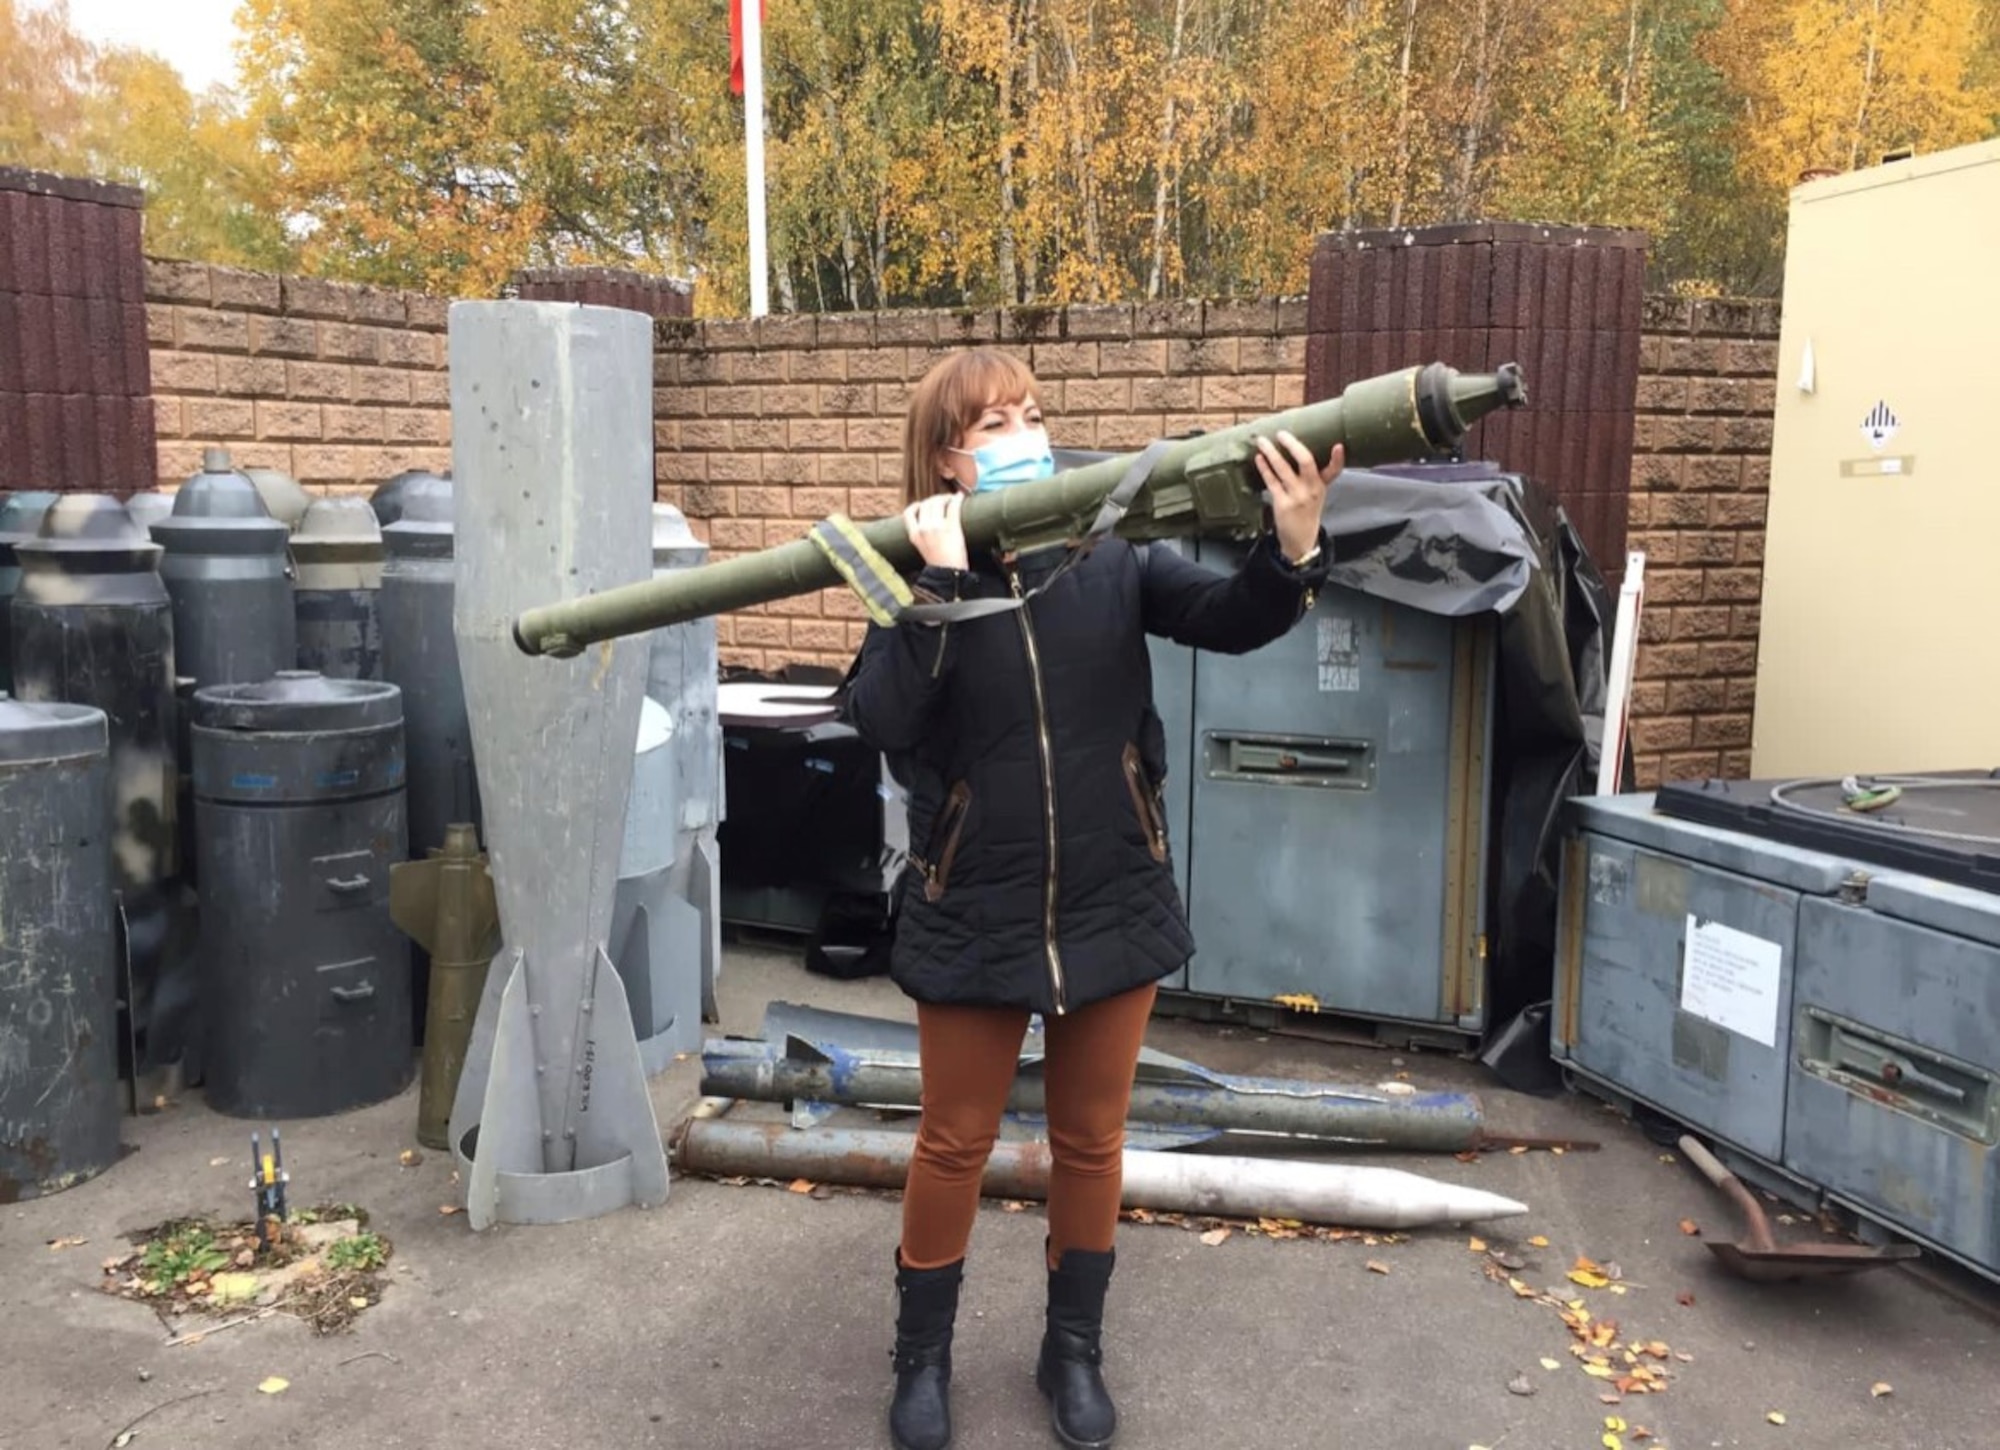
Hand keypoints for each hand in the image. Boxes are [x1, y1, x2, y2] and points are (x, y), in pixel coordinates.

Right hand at [902, 491, 968, 570]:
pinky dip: (957, 499)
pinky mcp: (952, 527)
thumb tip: (928, 522)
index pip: (908, 513)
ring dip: (945, 497)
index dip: (917, 505)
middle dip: (934, 499)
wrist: (949, 574)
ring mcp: (937, 527)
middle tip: (943, 500)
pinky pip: (953, 506)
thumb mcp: (923, 548)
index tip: (923, 505)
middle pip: (925, 504)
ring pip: (938, 502)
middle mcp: (924, 529)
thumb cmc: (939, 564)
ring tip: (952, 498)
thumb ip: (922, 534)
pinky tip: (960, 497)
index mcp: (914, 535)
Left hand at [1254, 432, 1340, 563]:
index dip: (1338, 459)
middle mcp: (1311, 490)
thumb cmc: (1306, 512)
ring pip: (1283, 469)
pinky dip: (1264, 468)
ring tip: (1261, 441)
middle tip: (1281, 433)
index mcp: (1321, 486)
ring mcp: (1296, 497)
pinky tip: (1259, 458)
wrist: (1300, 540)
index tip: (1338, 446)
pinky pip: (1271, 482)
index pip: (1334, 471)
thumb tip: (1298, 450)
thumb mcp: (1316, 494)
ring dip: (1271, 452)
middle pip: (1306, 462)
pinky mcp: (1282, 504)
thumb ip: (1313, 475)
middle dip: (1292, 445)